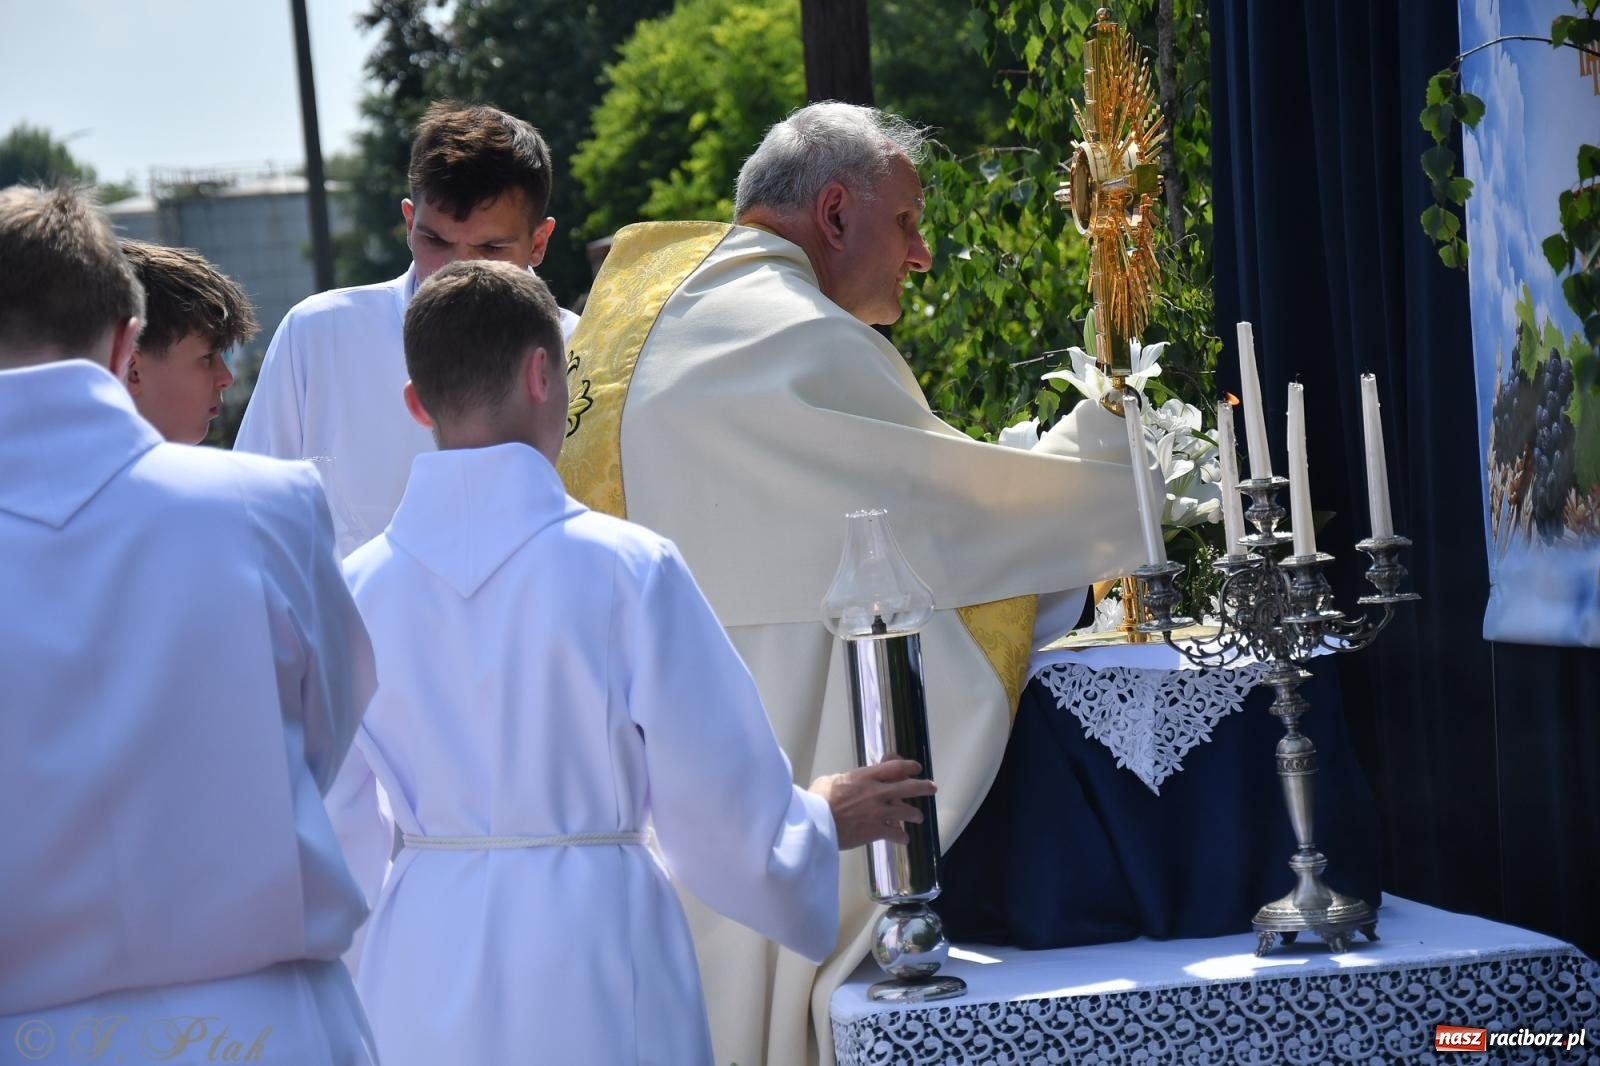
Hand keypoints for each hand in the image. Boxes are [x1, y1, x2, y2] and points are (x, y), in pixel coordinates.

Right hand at [808, 758, 936, 850]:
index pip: (894, 767)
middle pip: (908, 786)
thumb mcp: (829, 780)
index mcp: (865, 776)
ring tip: (918, 817)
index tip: (916, 767)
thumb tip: (844, 781)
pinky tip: (904, 839)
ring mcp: (878, 812)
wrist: (815, 823)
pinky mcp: (876, 831)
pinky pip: (896, 834)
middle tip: (932, 787)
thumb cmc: (818, 800)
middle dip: (923, 786)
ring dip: (915, 814)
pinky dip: (902, 837)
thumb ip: (843, 779)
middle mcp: (876, 792)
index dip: (908, 765)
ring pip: (907, 811)